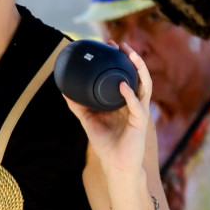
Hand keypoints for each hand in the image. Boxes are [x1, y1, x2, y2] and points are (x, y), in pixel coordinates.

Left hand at [61, 45, 152, 181]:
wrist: (116, 165)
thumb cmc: (106, 144)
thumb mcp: (88, 121)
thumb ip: (78, 106)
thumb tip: (64, 91)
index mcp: (125, 100)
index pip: (126, 74)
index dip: (120, 59)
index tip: (110, 45)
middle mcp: (135, 102)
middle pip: (138, 74)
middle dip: (131, 57)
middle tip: (120, 44)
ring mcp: (140, 111)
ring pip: (145, 84)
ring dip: (138, 68)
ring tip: (129, 55)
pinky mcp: (141, 122)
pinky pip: (137, 105)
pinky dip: (130, 94)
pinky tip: (122, 85)